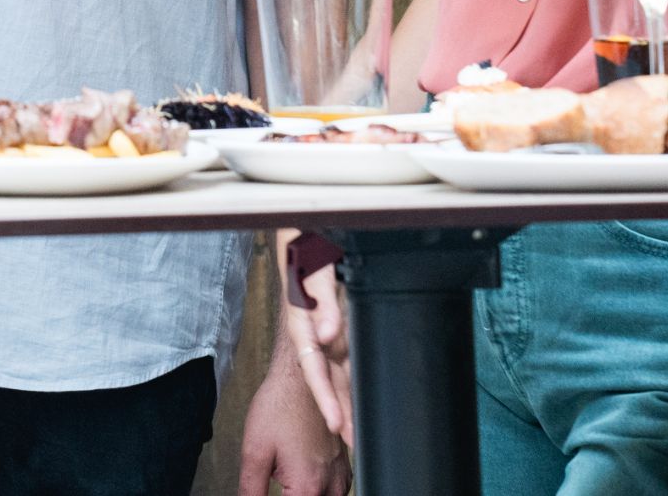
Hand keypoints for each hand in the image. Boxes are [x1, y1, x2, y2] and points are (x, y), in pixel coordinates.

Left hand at [241, 339, 352, 495]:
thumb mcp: (254, 451)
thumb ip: (251, 489)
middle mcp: (332, 485)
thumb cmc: (280, 406)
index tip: (265, 490)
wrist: (302, 376)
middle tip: (275, 481)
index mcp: (308, 486)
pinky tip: (300, 480)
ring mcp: (342, 476)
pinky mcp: (345, 466)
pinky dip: (317, 492)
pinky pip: (335, 492)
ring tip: (285, 480)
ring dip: (304, 495)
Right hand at [278, 234, 352, 445]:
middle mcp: (312, 328)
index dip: (323, 396)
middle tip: (353, 442)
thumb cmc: (304, 238)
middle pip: (323, 377)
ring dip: (348, 402)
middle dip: (336, 411)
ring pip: (337, 372)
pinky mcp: (338, 324)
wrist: (307, 225)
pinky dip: (355, 380)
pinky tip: (366, 397)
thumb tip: (329, 334)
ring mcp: (325, 328)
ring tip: (360, 434)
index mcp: (300, 317)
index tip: (336, 422)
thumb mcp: (310, 260)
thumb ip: (319, 295)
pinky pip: (347, 357)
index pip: (311, 364)